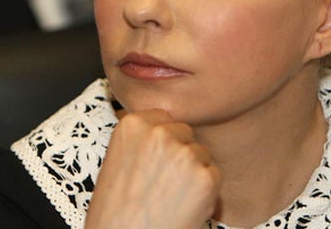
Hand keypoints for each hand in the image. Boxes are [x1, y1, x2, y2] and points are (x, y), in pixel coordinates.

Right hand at [85, 109, 220, 228]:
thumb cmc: (115, 211)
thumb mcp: (117, 160)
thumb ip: (141, 138)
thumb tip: (167, 127)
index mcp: (133, 124)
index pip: (164, 118)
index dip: (162, 142)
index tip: (153, 162)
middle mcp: (160, 133)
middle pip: (185, 133)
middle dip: (179, 154)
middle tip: (162, 184)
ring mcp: (184, 154)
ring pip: (201, 154)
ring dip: (193, 173)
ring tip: (170, 198)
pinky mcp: (205, 178)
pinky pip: (215, 175)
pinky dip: (206, 193)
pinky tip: (183, 207)